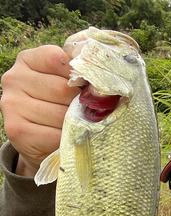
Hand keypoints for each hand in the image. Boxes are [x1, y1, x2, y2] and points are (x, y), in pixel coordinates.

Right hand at [0, 45, 80, 176]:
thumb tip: (102, 69)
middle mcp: (14, 78)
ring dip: (76, 124)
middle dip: (80, 104)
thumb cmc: (58, 108)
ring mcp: (12, 104)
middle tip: (87, 113)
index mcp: (27, 60)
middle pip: (62, 88)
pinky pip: (54, 135)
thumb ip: (78, 72)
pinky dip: (67, 139)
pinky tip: (66, 139)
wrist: (41, 145)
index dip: (79, 76)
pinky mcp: (16, 130)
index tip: (86, 89)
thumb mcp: (65, 83)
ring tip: (77, 127)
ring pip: (60, 114)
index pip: (58, 59)